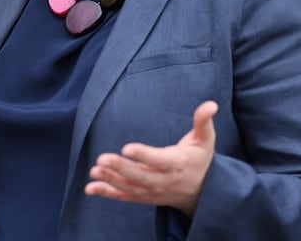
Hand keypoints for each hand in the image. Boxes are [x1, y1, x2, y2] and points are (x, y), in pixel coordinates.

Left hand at [84, 100, 217, 216]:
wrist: (200, 191)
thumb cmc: (199, 159)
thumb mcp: (205, 140)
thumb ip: (203, 122)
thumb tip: (211, 104)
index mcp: (177, 163)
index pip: (159, 160)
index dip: (144, 155)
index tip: (127, 148)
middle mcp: (164, 180)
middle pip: (141, 176)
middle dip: (121, 168)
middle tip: (103, 158)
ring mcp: (152, 191)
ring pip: (130, 187)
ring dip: (111, 180)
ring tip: (94, 171)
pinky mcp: (144, 196)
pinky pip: (124, 196)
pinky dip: (107, 193)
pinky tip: (90, 188)